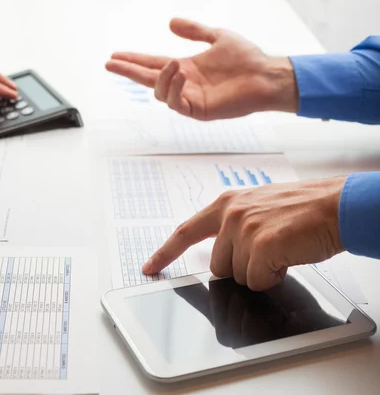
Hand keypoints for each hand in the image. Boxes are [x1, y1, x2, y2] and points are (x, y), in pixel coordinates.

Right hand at [105, 18, 297, 119]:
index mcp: (185, 68)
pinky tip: (181, 74)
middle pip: (147, 79)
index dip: (134, 60)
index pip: (152, 64)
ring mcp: (189, 98)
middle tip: (111, 64)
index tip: (115, 55)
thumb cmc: (247, 59)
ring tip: (174, 64)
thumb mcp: (217, 36)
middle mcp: (183, 84)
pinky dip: (174, 88)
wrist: (266, 75)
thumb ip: (195, 30)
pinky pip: (176, 102)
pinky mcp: (198, 110)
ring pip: (159, 92)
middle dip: (129, 71)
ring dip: (162, 77)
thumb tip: (171, 22)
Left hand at [142, 177, 345, 290]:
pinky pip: (256, 282)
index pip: (185, 231)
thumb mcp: (258, 208)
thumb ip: (233, 226)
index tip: (149, 267)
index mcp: (226, 204)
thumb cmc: (303, 209)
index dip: (166, 252)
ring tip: (281, 249)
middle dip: (241, 267)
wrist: (336, 206)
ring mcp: (243, 229)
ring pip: (237, 276)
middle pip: (217, 265)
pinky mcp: (261, 245)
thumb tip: (221, 255)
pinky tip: (287, 258)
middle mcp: (230, 214)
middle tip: (269, 251)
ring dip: (259, 272)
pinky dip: (273, 278)